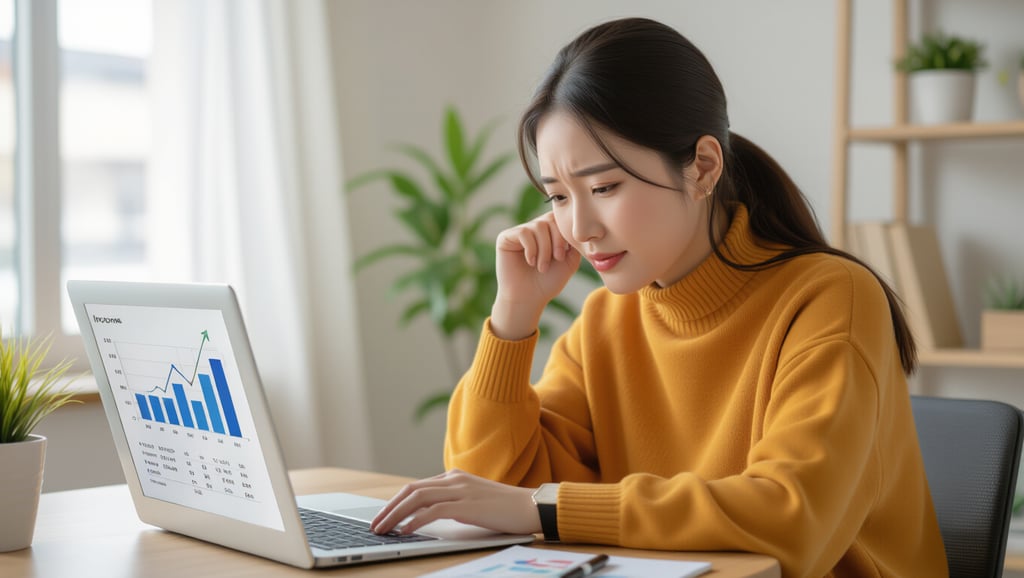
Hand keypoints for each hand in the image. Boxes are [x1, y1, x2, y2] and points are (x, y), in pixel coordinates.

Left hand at [370, 469, 540, 536]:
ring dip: (395, 514)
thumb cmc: (507, 508)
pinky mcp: (467, 504)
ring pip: (417, 498)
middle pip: (411, 490)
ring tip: (382, 529)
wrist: (533, 506)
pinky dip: (414, 520)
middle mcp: (454, 479)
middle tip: (374, 525)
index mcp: (455, 477)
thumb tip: (430, 517)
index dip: (396, 502)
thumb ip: (454, 503)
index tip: (383, 516)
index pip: (417, 487)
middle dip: (389, 508)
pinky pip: (433, 511)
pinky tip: (405, 531)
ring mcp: (461, 490)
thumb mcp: (475, 501)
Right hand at [492, 212, 580, 339]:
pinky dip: (531, 248)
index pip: (559, 220)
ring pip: (538, 226)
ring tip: (542, 267)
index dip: (564, 234)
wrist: (528, 298)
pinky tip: (530, 262)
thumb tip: (575, 226)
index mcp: (548, 233)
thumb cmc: (547, 282)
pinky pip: (523, 232)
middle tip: (557, 259)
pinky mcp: (506, 238)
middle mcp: (533, 229)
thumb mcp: (569, 261)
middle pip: (550, 219)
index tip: (563, 256)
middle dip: (557, 240)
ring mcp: (519, 232)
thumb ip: (574, 242)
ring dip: (544, 248)